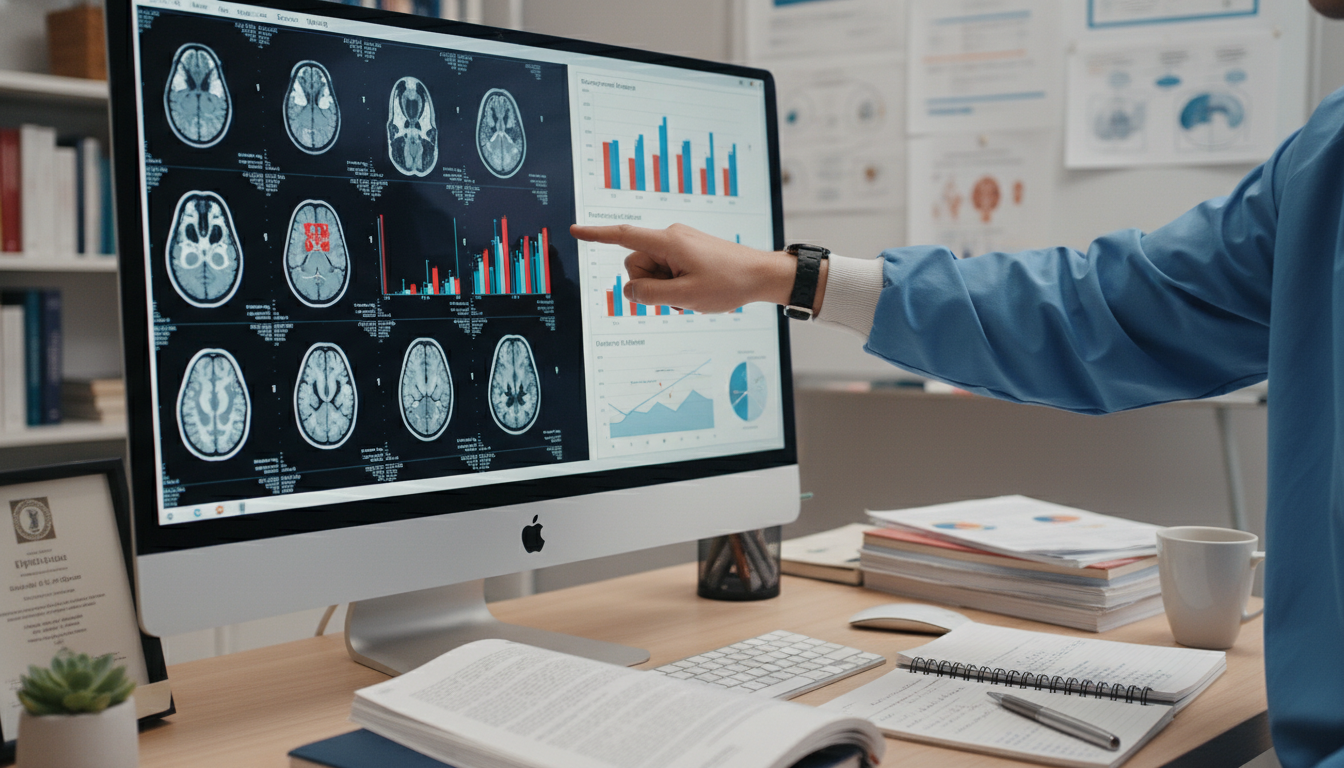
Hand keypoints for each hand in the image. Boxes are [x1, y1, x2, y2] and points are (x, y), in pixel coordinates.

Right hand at [570, 223, 815, 313]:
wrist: (761, 275)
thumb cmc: (727, 284)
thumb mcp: (685, 297)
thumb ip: (649, 294)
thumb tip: (628, 291)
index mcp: (668, 242)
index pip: (623, 236)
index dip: (596, 235)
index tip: (574, 231)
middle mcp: (671, 237)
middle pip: (636, 263)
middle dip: (649, 284)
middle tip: (680, 295)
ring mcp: (679, 244)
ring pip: (652, 270)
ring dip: (664, 288)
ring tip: (691, 294)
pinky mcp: (687, 251)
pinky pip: (667, 270)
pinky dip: (674, 284)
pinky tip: (696, 290)